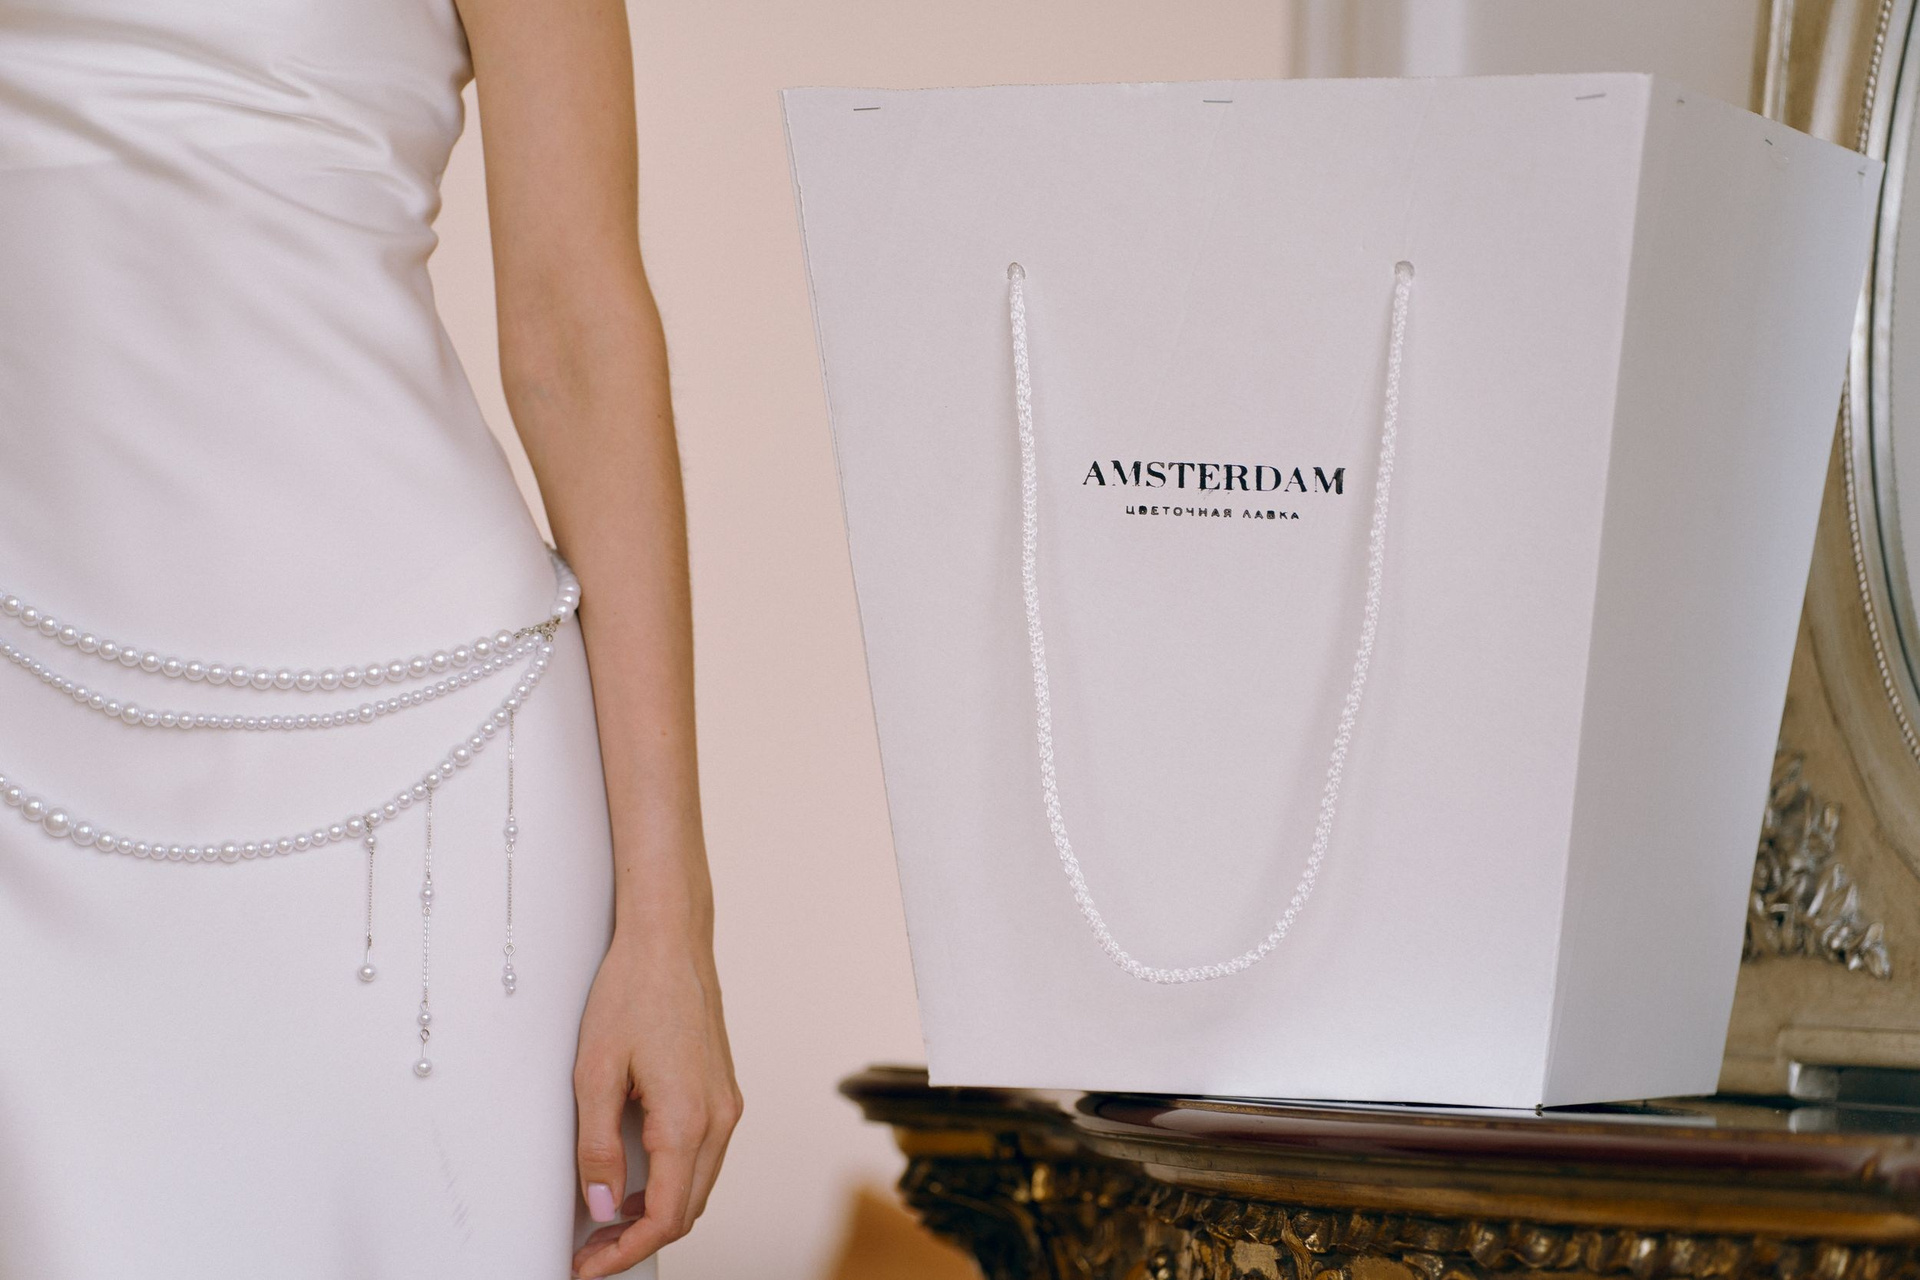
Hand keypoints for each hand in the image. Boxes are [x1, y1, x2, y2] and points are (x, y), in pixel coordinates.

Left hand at [570, 925, 740, 1277]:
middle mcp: (720, 1117)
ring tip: (605, 1220)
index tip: (588, 1266)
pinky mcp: (723, 1091)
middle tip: (589, 1251)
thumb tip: (603, 1206)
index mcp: (689, 1119)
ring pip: (698, 1184)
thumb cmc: (632, 992)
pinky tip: (635, 1178)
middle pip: (688, 1209)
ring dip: (657, 1211)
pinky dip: (672, 1180)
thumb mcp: (594, 1073)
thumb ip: (598, 1148)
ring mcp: (727, 1104)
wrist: (670, 939)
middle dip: (639, 1239)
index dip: (626, 1252)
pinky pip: (703, 1155)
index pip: (666, 1216)